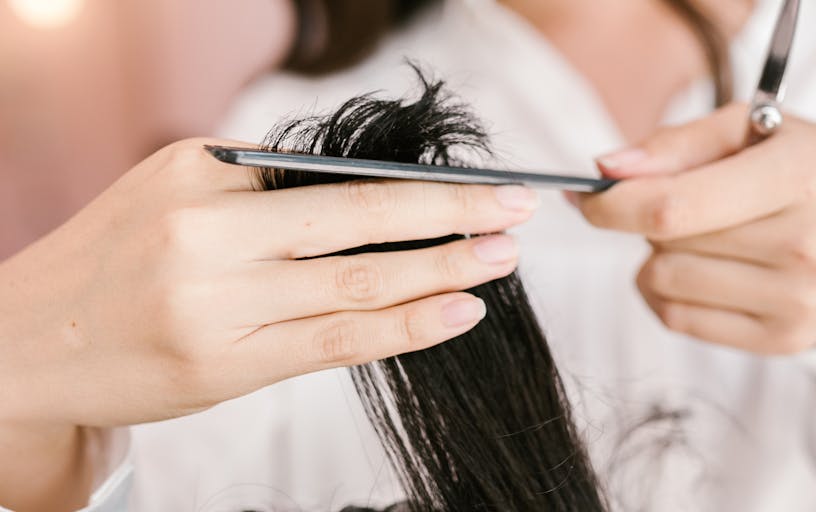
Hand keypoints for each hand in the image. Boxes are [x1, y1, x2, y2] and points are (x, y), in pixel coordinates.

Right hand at [0, 138, 537, 427]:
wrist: (28, 342)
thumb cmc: (116, 258)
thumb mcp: (175, 191)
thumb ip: (265, 189)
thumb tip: (376, 192)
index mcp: (201, 177)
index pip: (335, 177)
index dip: (418, 183)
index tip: (480, 184)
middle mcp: (209, 235)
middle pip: (359, 219)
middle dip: (450, 213)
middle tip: (518, 209)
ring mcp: (219, 304)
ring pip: (356, 283)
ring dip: (440, 268)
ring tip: (500, 258)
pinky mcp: (227, 365)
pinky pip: (334, 342)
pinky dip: (402, 327)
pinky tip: (456, 313)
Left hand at [569, 104, 815, 354]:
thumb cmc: (806, 171)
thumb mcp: (753, 131)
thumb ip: (676, 145)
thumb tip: (608, 170)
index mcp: (804, 177)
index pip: (676, 207)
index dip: (614, 204)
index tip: (588, 195)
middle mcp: (809, 246)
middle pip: (665, 244)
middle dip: (647, 218)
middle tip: (680, 202)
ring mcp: (800, 302)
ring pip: (663, 283)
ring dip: (657, 257)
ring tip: (700, 235)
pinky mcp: (785, 341)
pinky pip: (678, 321)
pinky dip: (666, 293)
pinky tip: (699, 270)